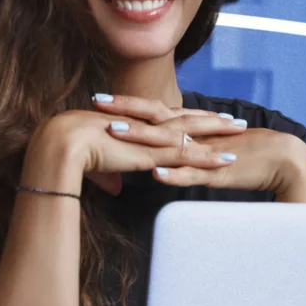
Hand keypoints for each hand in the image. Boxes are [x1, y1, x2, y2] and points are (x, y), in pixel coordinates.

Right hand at [32, 106, 241, 195]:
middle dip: (211, 120)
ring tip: (241, 132)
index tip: (204, 117)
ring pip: (193, 134)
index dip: (186, 118)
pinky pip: (187, 157)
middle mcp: (147, 127)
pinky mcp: (153, 155)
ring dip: (219, 134)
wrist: (64, 144)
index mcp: (133, 124)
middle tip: (234, 120)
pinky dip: (208, 158)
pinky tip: (226, 160)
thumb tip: (114, 188)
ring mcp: (152, 139)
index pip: (166, 118)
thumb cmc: (72, 152)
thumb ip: (108, 175)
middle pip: (186, 121)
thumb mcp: (96, 166)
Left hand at [93, 93, 305, 200]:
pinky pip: (193, 173)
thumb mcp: (206, 149)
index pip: (154, 111)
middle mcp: (194, 134)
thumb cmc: (242, 155)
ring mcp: (204, 151)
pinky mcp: (216, 172)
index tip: (99, 98)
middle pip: (155, 118)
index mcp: (191, 127)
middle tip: (97, 102)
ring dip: (142, 137)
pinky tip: (156, 174)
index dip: (127, 104)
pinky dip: (174, 173)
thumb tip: (160, 150)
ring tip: (115, 131)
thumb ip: (183, 148)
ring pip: (168, 142)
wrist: (283, 158)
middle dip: (126, 110)